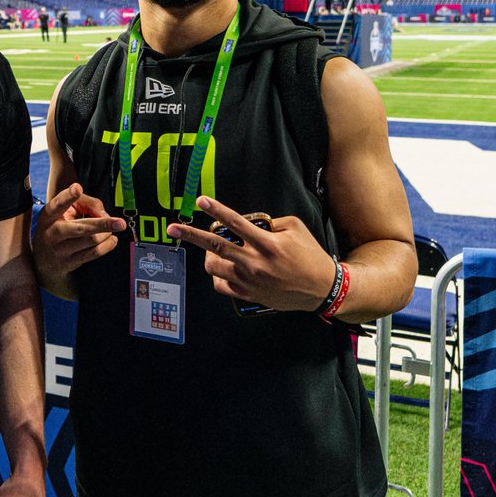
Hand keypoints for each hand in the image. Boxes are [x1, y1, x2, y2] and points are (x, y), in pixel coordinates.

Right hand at [33, 184, 125, 298]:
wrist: (44, 260)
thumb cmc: (58, 227)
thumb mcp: (65, 211)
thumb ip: (85, 203)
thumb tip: (104, 214)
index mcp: (49, 215)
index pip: (58, 204)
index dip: (68, 196)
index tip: (77, 188)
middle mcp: (52, 233)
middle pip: (80, 228)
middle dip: (102, 224)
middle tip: (120, 223)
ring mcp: (60, 250)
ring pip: (91, 240)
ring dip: (106, 233)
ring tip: (111, 229)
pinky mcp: (69, 262)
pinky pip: (93, 253)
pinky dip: (107, 245)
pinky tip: (112, 239)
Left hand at [167, 196, 336, 311]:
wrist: (322, 288)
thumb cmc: (310, 257)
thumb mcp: (296, 228)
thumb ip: (270, 221)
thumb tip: (250, 221)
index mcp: (267, 244)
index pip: (235, 223)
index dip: (216, 210)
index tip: (200, 201)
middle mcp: (255, 262)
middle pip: (215, 246)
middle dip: (190, 235)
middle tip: (173, 228)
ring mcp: (249, 281)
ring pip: (213, 267)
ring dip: (208, 255)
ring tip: (213, 250)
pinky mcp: (248, 294)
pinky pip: (221, 285)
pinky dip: (217, 275)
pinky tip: (222, 268)